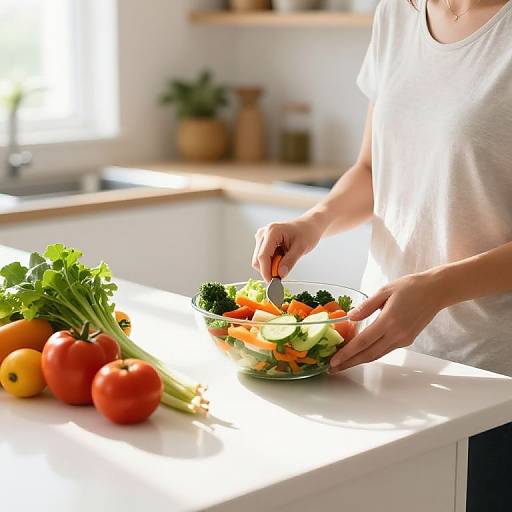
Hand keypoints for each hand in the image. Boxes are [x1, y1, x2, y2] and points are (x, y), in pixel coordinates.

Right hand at [252, 217, 322, 281]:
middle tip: (283, 272)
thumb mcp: (301, 248)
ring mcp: (261, 237)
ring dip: (271, 266)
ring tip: (285, 259)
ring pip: (259, 260)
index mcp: (272, 232)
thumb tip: (280, 275)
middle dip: (269, 269)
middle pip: (258, 259)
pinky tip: (281, 256)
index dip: (266, 271)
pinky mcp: (262, 241)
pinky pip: (263, 257)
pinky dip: (271, 262)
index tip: (272, 283)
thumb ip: (290, 262)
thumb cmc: (306, 233)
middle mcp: (263, 233)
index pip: (262, 256)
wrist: (308, 226)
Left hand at [329, 272, 445, 372]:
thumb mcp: (384, 291)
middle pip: (368, 354)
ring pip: (377, 355)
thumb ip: (366, 306)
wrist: (436, 291)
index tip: (334, 361)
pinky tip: (361, 353)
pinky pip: (386, 350)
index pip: (362, 342)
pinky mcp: (408, 340)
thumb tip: (350, 317)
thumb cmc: (410, 287)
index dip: (347, 354)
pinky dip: (371, 354)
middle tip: (333, 369)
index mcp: (388, 321)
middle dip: (349, 363)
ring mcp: (403, 339)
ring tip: (344, 364)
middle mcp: (396, 334)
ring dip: (359, 361)